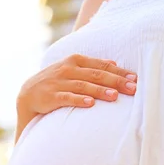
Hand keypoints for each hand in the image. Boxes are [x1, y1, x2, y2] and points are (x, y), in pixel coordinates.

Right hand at [17, 54, 137, 117]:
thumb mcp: (72, 69)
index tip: (135, 79)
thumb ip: (91, 66)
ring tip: (115, 96)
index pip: (102, 65)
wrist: (28, 94)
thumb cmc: (56, 82)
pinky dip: (79, 100)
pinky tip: (90, 104)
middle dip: (116, 81)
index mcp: (75, 60)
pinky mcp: (51, 96)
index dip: (119, 72)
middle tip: (132, 88)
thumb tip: (114, 62)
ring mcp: (58, 82)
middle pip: (96, 75)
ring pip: (84, 86)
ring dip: (100, 91)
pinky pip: (67, 98)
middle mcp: (67, 69)